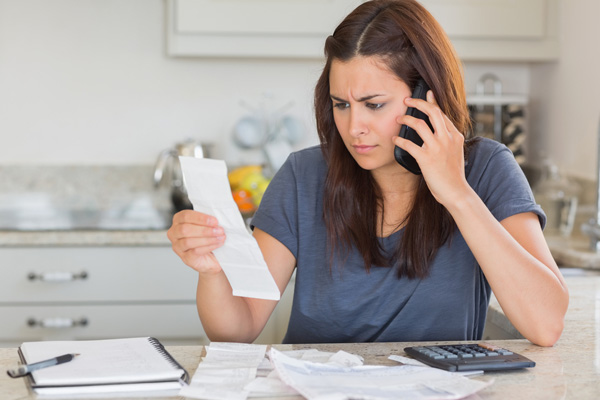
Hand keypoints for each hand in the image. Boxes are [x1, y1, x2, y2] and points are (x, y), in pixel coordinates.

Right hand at [167, 210, 225, 273]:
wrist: (210, 257)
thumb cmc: (207, 237)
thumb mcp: (206, 225)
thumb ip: (207, 220)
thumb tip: (217, 219)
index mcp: (178, 220)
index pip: (185, 216)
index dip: (200, 218)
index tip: (214, 221)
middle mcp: (174, 233)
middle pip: (185, 229)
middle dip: (204, 230)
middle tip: (219, 230)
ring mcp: (178, 246)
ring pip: (188, 241)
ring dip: (207, 239)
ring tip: (220, 237)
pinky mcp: (185, 258)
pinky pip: (194, 252)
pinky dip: (208, 247)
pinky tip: (217, 244)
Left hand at [392, 91, 470, 206]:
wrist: (456, 192)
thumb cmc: (453, 175)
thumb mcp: (456, 153)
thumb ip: (448, 141)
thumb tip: (439, 132)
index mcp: (455, 136)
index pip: (443, 114)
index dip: (432, 102)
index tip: (426, 94)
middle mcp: (447, 139)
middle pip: (433, 112)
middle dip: (418, 103)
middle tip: (407, 100)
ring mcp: (437, 148)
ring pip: (420, 124)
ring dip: (406, 119)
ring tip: (398, 119)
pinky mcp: (426, 158)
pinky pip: (409, 144)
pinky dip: (400, 140)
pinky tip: (395, 139)